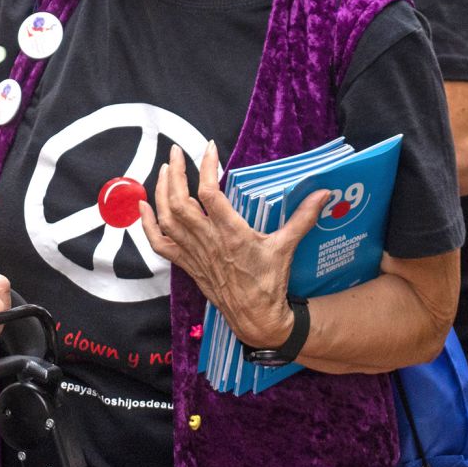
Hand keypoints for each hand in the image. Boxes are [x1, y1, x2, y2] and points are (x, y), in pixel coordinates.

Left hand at [141, 141, 324, 347]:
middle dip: (175, 173)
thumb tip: (324, 194)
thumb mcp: (286, 247)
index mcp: (232, 233)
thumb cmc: (270, 282)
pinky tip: (143, 206)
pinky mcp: (186, 264)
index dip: (207, 167)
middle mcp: (209, 241)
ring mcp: (194, 253)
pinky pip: (160, 244)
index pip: (211, 193)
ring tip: (164, 170)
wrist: (256, 318)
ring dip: (161, 192)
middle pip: (181, 202)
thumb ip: (302, 217)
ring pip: (168, 219)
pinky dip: (147, 225)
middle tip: (176, 152)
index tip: (210, 148)